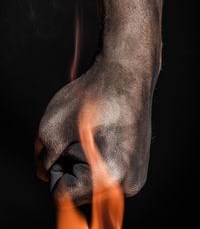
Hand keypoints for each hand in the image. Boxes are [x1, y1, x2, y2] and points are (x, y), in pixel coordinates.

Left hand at [35, 55, 153, 204]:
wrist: (126, 74)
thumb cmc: (94, 96)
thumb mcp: (51, 128)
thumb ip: (43, 161)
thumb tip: (47, 172)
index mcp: (108, 177)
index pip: (62, 193)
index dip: (56, 166)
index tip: (66, 143)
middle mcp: (128, 183)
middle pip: (80, 190)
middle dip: (70, 164)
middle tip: (80, 134)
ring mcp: (137, 174)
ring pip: (93, 181)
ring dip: (84, 160)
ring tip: (94, 131)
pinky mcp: (139, 165)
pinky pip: (107, 172)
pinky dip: (97, 157)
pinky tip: (103, 134)